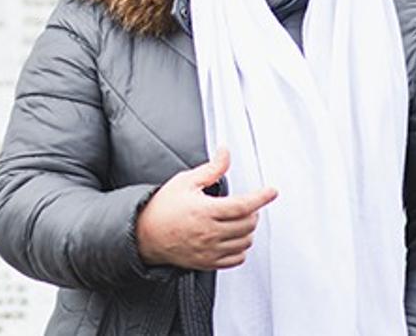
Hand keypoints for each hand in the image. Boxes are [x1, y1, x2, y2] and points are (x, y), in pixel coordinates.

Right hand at [134, 147, 277, 270]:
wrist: (144, 234)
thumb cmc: (162, 208)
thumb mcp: (185, 181)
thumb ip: (211, 169)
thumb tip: (225, 153)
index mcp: (205, 211)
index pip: (243, 205)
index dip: (261, 197)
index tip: (271, 192)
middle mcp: (209, 233)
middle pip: (247, 225)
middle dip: (253, 213)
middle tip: (248, 205)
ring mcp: (209, 250)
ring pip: (245, 242)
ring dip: (248, 230)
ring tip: (240, 221)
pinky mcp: (207, 262)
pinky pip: (236, 259)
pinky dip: (241, 249)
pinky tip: (234, 239)